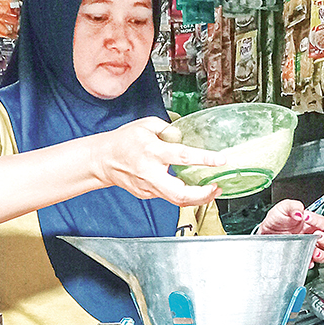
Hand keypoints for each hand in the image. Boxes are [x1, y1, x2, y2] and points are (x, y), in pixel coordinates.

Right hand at [90, 116, 226, 205]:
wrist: (103, 160)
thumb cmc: (124, 141)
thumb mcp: (146, 124)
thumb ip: (168, 129)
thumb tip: (183, 136)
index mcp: (152, 151)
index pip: (182, 156)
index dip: (204, 159)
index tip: (220, 160)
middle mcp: (150, 173)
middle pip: (180, 192)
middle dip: (202, 194)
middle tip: (216, 187)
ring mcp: (148, 187)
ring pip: (177, 200)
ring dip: (198, 198)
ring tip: (212, 190)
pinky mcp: (148, 194)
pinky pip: (170, 197)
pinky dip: (185, 194)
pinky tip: (194, 188)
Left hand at [257, 199, 323, 265]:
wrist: (264, 234)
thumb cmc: (275, 221)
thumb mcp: (282, 208)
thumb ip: (292, 206)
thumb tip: (299, 212)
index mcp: (310, 223)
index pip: (322, 222)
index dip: (317, 220)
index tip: (307, 218)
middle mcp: (312, 236)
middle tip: (318, 236)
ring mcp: (308, 247)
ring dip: (322, 254)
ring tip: (314, 251)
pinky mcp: (301, 257)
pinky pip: (311, 263)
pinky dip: (310, 262)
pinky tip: (305, 258)